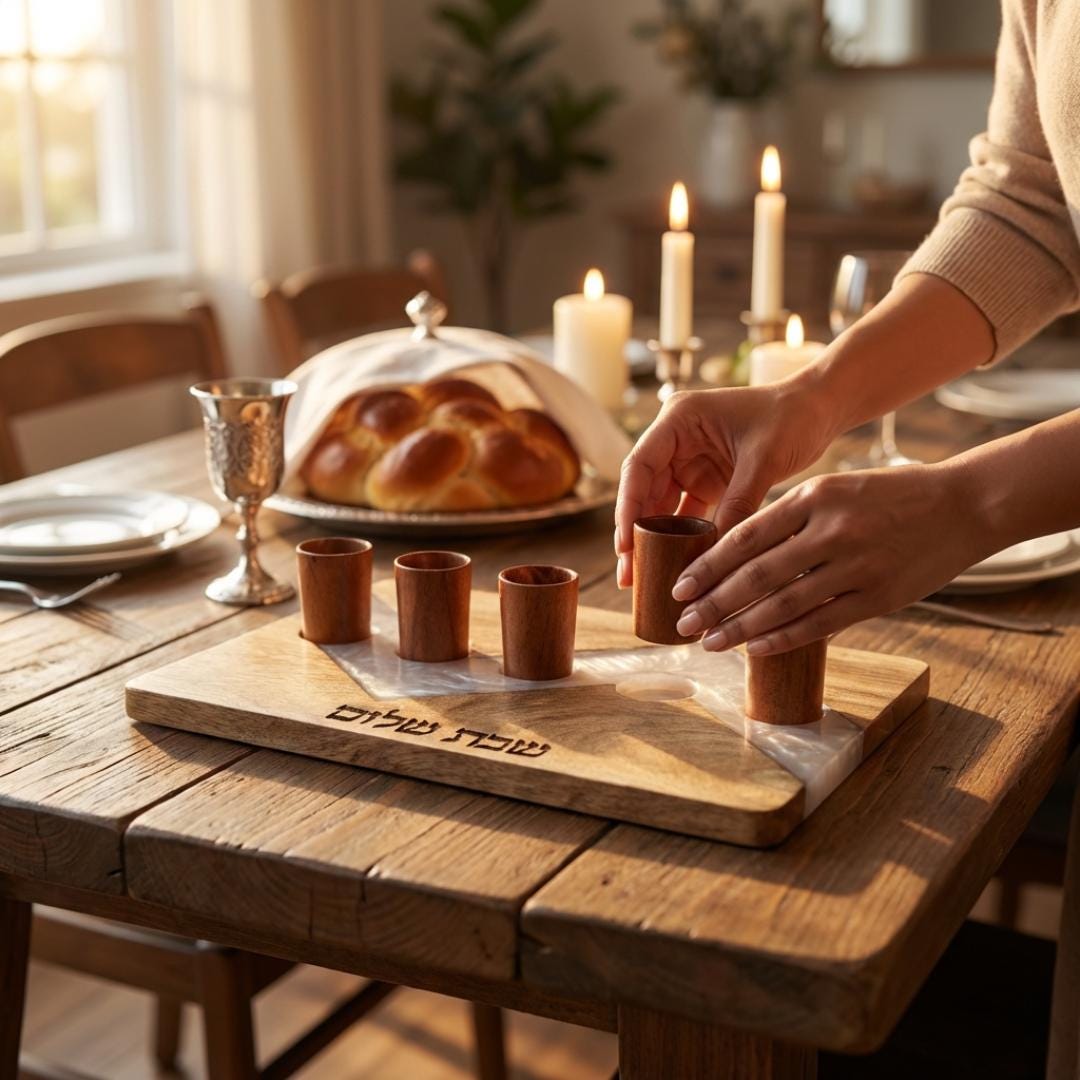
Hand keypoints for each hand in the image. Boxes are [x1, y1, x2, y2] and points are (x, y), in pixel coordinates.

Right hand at [615, 381, 835, 586]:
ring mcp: (689, 462)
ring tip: (643, 580)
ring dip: (654, 542)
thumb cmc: (792, 417)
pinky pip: (686, 515)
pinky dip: (682, 540)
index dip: (628, 507)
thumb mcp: (763, 460)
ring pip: (661, 508)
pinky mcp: (707, 481)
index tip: (626, 545)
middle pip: (643, 492)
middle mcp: (676, 440)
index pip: (639, 467)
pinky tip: (676, 568)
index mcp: (679, 420)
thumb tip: (717, 556)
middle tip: (628, 576)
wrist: (820, 409)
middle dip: (635, 534)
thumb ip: (738, 503)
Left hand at [671, 464, 989, 653]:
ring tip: (710, 642)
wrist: (963, 505)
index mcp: (813, 495)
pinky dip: (783, 639)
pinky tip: (756, 649)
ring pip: (783, 603)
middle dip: (713, 602)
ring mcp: (856, 564)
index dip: (708, 565)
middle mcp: (831, 528)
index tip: (680, 585)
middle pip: (756, 574)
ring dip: (740, 628)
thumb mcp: (835, 489)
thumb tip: (739, 557)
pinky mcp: (879, 596)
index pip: (745, 535)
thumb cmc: (890, 496)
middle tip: (684, 622)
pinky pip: (820, 623)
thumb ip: (791, 519)